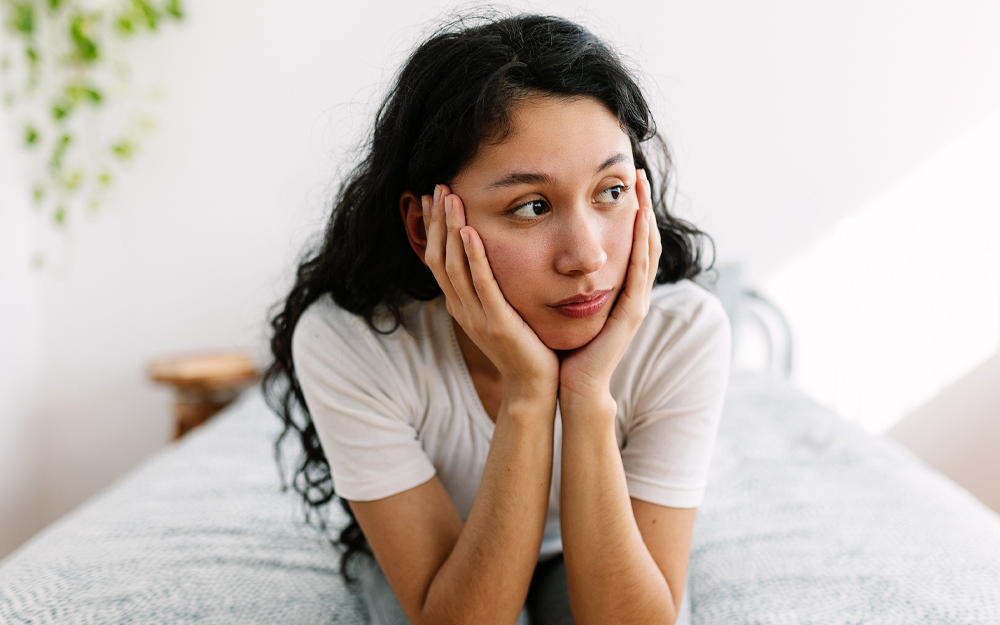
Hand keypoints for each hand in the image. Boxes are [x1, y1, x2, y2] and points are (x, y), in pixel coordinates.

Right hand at [422, 185, 559, 402]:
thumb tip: (492, 257)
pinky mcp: (496, 323)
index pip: (438, 259)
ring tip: (450, 198)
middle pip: (439, 257)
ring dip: (451, 230)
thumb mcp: (503, 312)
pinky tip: (471, 233)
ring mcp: (477, 317)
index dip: (434, 227)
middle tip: (438, 187)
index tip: (434, 197)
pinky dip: (474, 258)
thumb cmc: (526, 347)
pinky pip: (481, 285)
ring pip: (454, 267)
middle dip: (438, 221)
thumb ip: (493, 287)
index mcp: (462, 305)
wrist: (535, 386)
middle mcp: (462, 309)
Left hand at [558, 169, 662, 415]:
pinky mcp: (631, 313)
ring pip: (647, 249)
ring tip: (641, 186)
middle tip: (637, 174)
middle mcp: (630, 292)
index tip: (622, 181)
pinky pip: (640, 271)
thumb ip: (560, 280)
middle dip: (642, 205)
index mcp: (616, 289)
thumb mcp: (561, 303)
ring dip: (647, 215)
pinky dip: (642, 243)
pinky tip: (640, 218)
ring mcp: (635, 302)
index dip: (628, 211)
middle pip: (644, 239)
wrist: (569, 385)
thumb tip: (540, 252)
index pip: (628, 242)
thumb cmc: (562, 346)